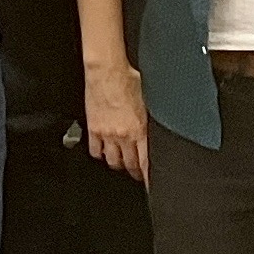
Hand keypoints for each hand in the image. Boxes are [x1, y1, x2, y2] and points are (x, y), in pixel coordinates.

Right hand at [83, 60, 150, 182]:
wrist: (106, 70)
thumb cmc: (129, 78)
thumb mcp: (149, 99)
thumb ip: (152, 116)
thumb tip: (161, 122)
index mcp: (140, 129)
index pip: (145, 162)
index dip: (149, 177)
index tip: (151, 183)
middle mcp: (123, 135)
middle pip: (129, 165)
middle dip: (134, 172)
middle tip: (137, 173)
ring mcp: (106, 134)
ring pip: (112, 161)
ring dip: (119, 164)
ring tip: (123, 163)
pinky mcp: (93, 129)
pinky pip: (95, 151)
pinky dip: (100, 154)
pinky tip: (104, 152)